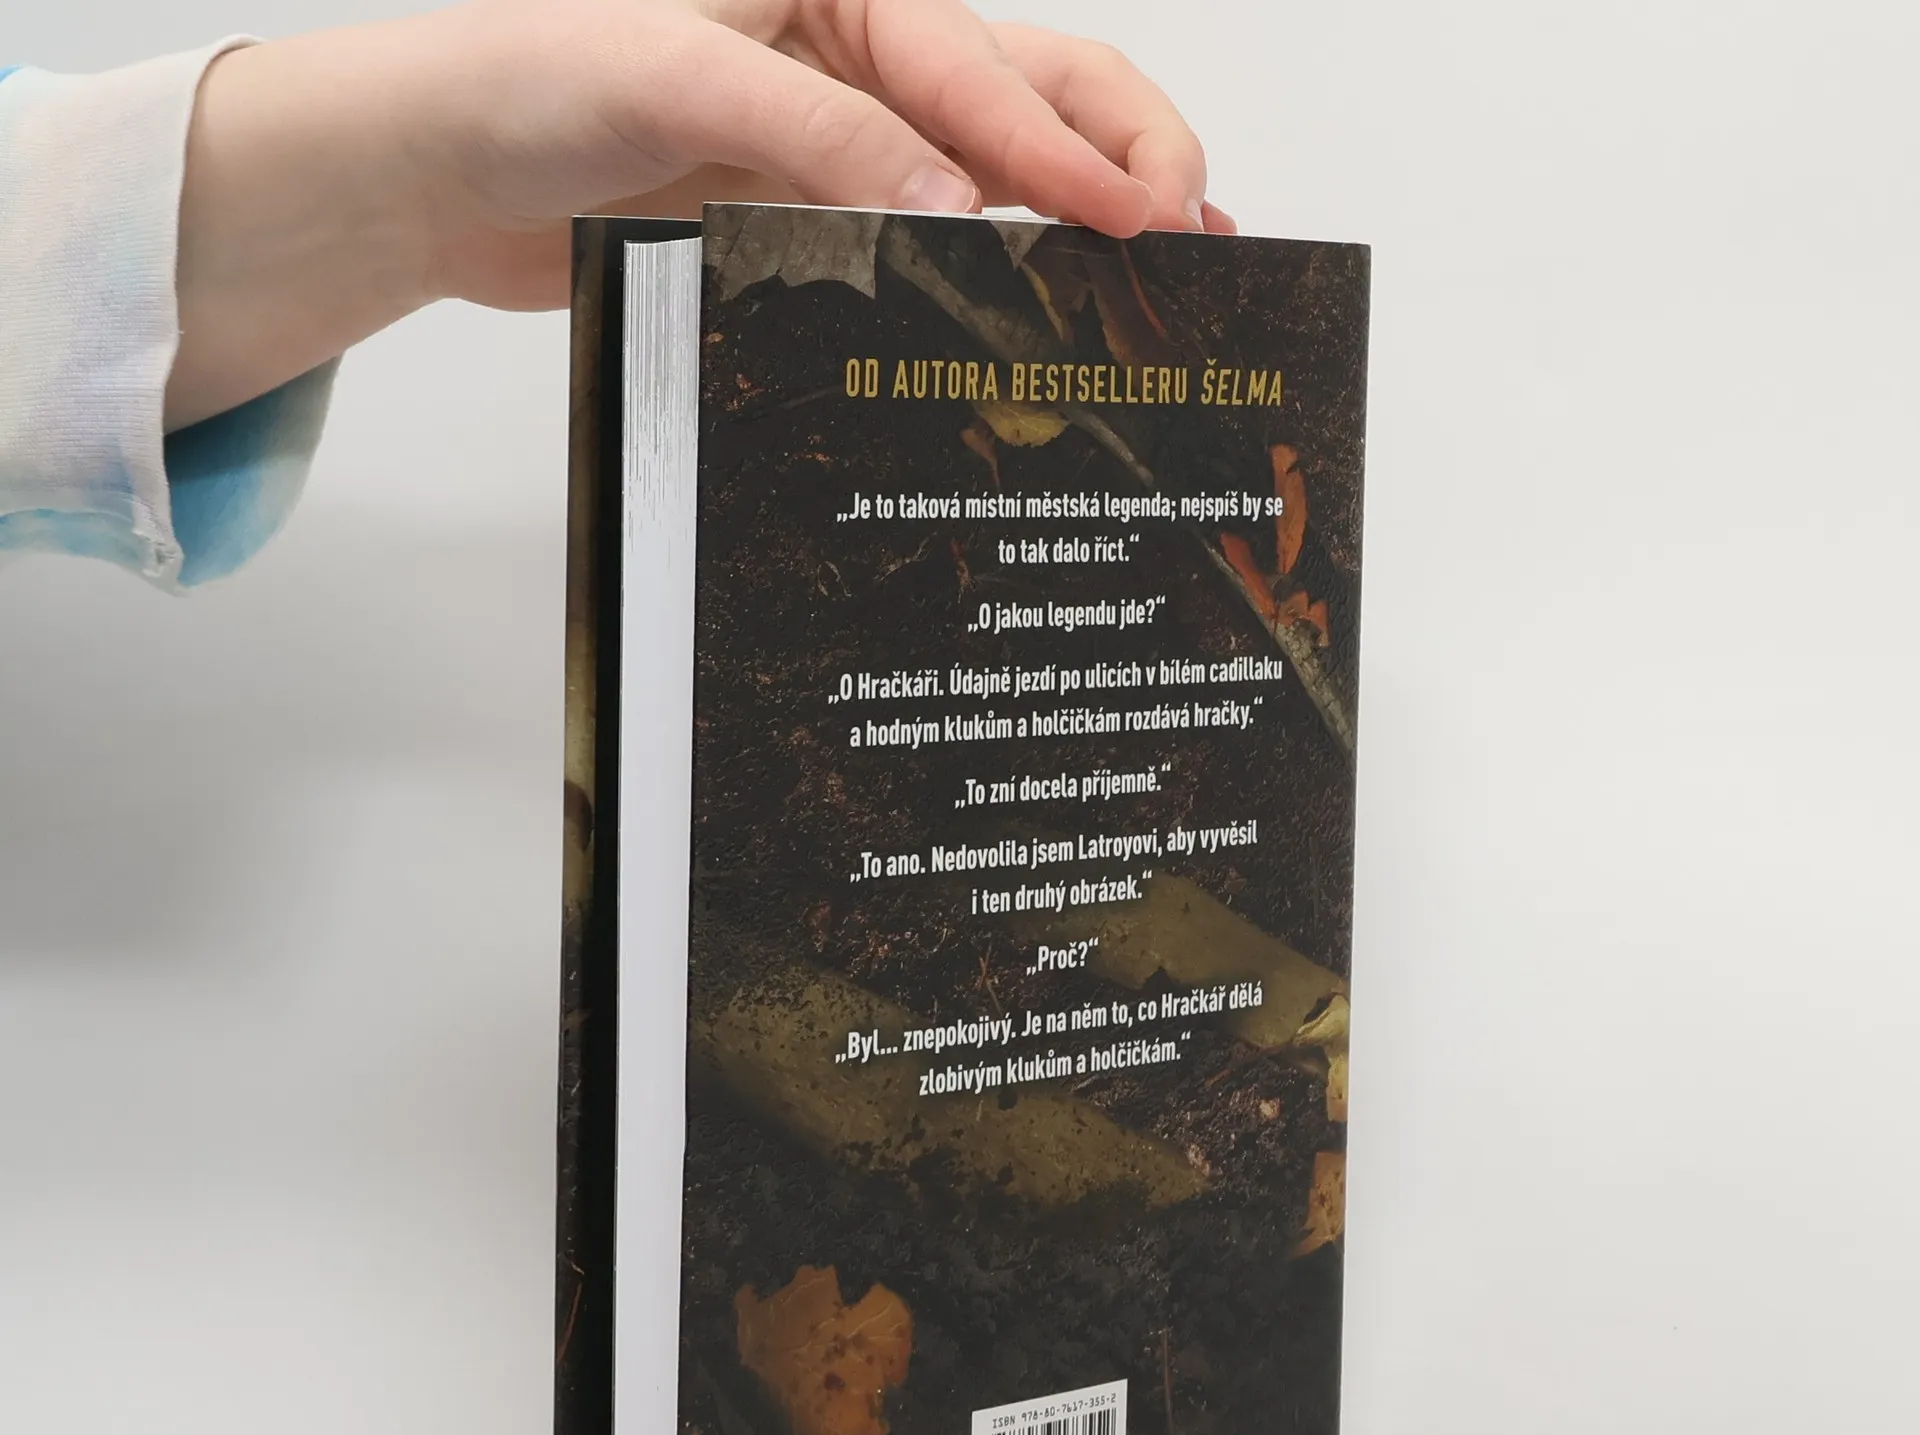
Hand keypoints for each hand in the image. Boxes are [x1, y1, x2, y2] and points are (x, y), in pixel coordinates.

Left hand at [168, 0, 1231, 428]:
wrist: (433, 172)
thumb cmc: (523, 77)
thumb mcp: (670, 80)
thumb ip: (819, 140)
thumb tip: (957, 212)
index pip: (974, 71)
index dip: (1063, 151)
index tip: (1141, 221)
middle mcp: (854, 51)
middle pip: (1027, 91)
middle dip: (1116, 157)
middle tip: (1190, 235)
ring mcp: (840, 137)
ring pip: (995, 170)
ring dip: (1082, 214)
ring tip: (1172, 266)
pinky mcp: (815, 213)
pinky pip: (927, 236)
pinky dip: (994, 269)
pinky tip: (1043, 306)